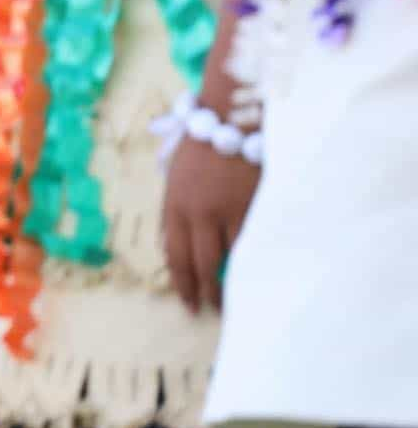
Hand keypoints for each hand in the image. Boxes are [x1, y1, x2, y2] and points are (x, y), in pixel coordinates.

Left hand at [162, 132, 258, 314]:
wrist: (229, 116)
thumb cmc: (201, 145)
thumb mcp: (176, 176)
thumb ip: (175, 210)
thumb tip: (173, 245)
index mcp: (174, 203)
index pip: (174, 254)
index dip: (181, 282)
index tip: (187, 302)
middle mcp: (197, 211)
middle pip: (199, 264)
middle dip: (202, 292)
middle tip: (207, 311)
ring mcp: (226, 211)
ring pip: (227, 259)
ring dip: (228, 285)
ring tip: (230, 303)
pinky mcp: (253, 207)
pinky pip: (252, 243)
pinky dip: (252, 263)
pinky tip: (254, 278)